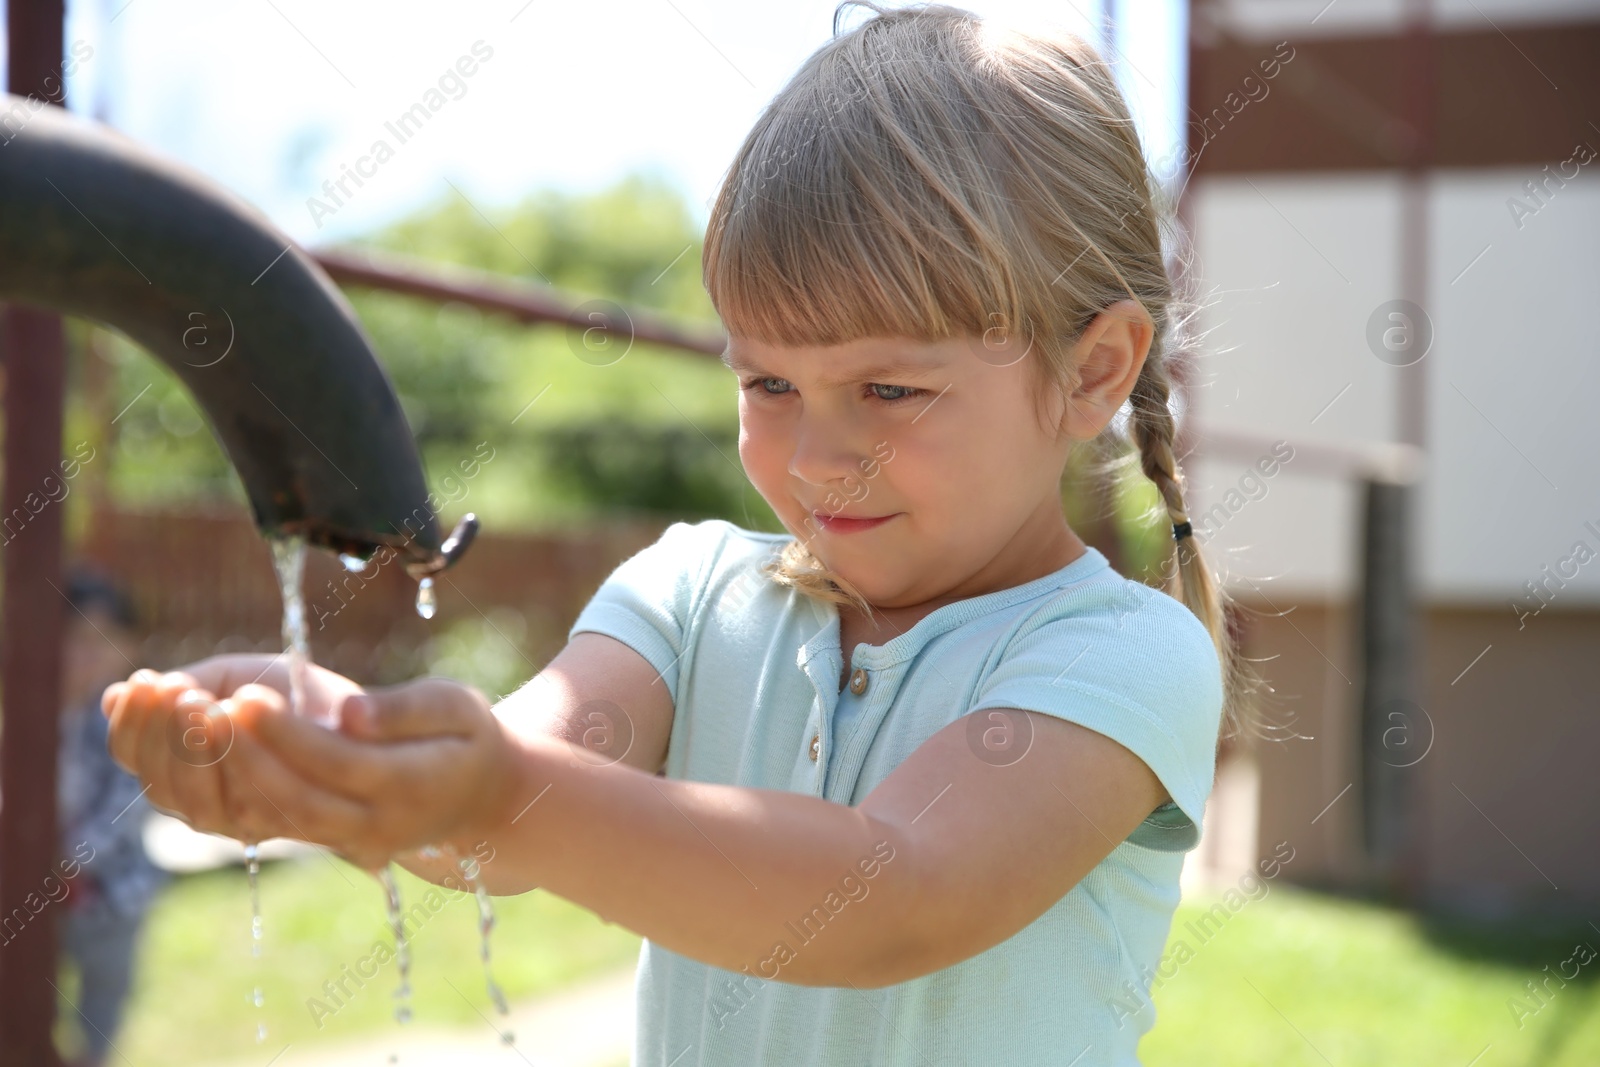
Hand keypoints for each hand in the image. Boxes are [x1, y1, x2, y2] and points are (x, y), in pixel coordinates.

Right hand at [102, 654, 360, 837]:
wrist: (363, 718)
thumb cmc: (292, 697)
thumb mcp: (234, 680)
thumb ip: (183, 690)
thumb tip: (112, 697)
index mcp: (181, 767)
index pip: (134, 756)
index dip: (131, 722)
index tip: (143, 679)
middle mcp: (202, 803)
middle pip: (158, 783)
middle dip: (160, 734)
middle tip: (176, 689)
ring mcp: (238, 821)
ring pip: (192, 800)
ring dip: (190, 749)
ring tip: (200, 701)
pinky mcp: (278, 825)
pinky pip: (242, 803)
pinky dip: (232, 762)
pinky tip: (231, 719)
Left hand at [104, 657, 517, 870]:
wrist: (480, 801)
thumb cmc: (467, 738)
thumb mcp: (458, 707)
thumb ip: (407, 710)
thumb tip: (350, 714)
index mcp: (412, 785)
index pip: (337, 762)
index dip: (286, 733)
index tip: (244, 692)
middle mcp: (376, 826)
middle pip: (297, 800)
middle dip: (243, 755)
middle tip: (201, 706)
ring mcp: (349, 843)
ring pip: (275, 818)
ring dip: (224, 774)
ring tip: (189, 719)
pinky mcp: (324, 841)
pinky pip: (269, 821)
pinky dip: (228, 787)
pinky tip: (195, 745)